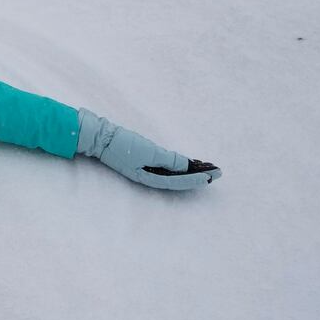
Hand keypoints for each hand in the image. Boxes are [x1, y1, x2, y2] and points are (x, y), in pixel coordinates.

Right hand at [76, 109, 220, 189]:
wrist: (102, 137)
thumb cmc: (123, 145)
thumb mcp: (148, 151)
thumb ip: (168, 160)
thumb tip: (187, 167)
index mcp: (151, 177)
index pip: (180, 181)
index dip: (197, 179)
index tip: (213, 175)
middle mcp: (151, 176)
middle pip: (180, 180)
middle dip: (199, 176)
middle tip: (218, 171)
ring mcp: (148, 169)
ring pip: (175, 174)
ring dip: (192, 171)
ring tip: (208, 167)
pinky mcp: (145, 161)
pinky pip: (168, 168)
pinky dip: (181, 166)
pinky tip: (189, 163)